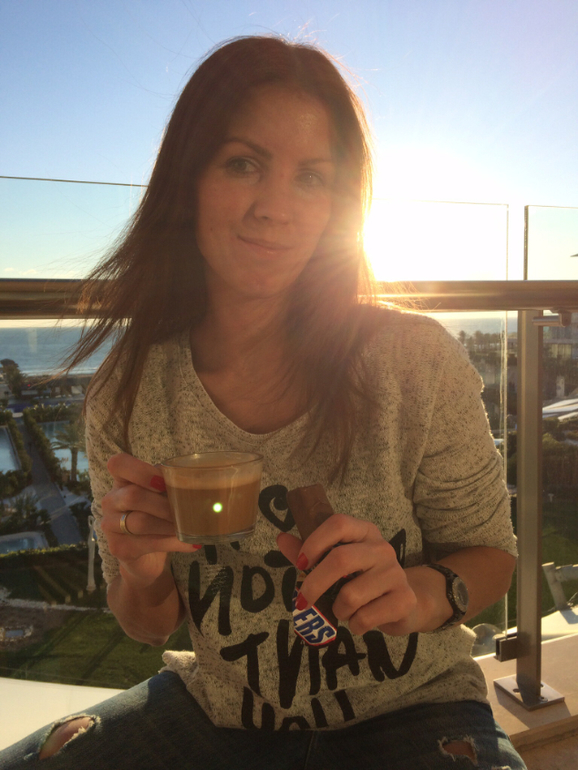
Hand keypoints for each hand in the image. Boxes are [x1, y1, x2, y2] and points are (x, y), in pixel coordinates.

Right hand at [100, 453, 199, 586]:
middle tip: (187, 510)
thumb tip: (198, 479)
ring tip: (191, 527)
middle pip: (133, 496)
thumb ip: (171, 484)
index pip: (118, 464)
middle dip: (164, 504)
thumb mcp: (161, 495)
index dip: (141, 471)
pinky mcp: (119, 548)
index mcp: (122, 481)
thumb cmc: (156, 515)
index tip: (162, 482)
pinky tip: (191, 543)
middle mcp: (111, 501)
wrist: (145, 554)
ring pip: (140, 521)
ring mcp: (110, 526)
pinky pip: (148, 543)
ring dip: (170, 524)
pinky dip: (174, 542)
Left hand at [277, 513, 432, 635]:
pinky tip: (360, 620)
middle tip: (302, 602)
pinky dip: (354, 625)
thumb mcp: (338, 563)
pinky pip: (365, 618)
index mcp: (364, 531)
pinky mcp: (404, 600)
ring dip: (338, 610)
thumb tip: (281, 538)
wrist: (405, 603)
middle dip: (314, 585)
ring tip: (343, 610)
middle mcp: (382, 548)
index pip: (338, 524)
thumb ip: (310, 552)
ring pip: (351, 595)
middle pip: (341, 559)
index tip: (301, 564)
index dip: (315, 542)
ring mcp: (396, 573)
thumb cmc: (364, 579)